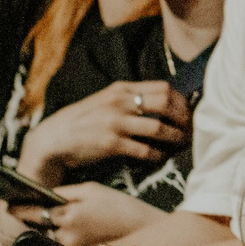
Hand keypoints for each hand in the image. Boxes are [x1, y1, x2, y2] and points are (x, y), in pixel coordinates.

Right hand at [16, 80, 190, 185]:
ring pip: (158, 128)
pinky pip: (144, 150)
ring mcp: (115, 123)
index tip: (187, 112)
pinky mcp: (111, 144)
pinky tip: (161, 157)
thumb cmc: (83, 121)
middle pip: (165, 104)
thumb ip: (129, 98)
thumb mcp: (105, 100)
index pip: (162, 88)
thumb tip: (162, 102)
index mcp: (121, 89)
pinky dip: (157, 155)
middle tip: (190, 129)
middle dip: (183, 118)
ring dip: (175, 138)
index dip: (180, 101)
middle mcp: (119, 103)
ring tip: (182, 143)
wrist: (54, 138)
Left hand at [23, 182, 161, 245]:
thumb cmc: (122, 207)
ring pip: (52, 238)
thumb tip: (43, 196)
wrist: (147, 234)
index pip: (31, 213)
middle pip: (40, 227)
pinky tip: (77, 231)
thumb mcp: (93, 190)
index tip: (7, 205)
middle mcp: (65, 235)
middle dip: (38, 218)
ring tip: (65, 220)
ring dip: (53, 229)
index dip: (17, 209)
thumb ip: (65, 194)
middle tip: (37, 209)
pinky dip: (65, 239)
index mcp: (67, 214)